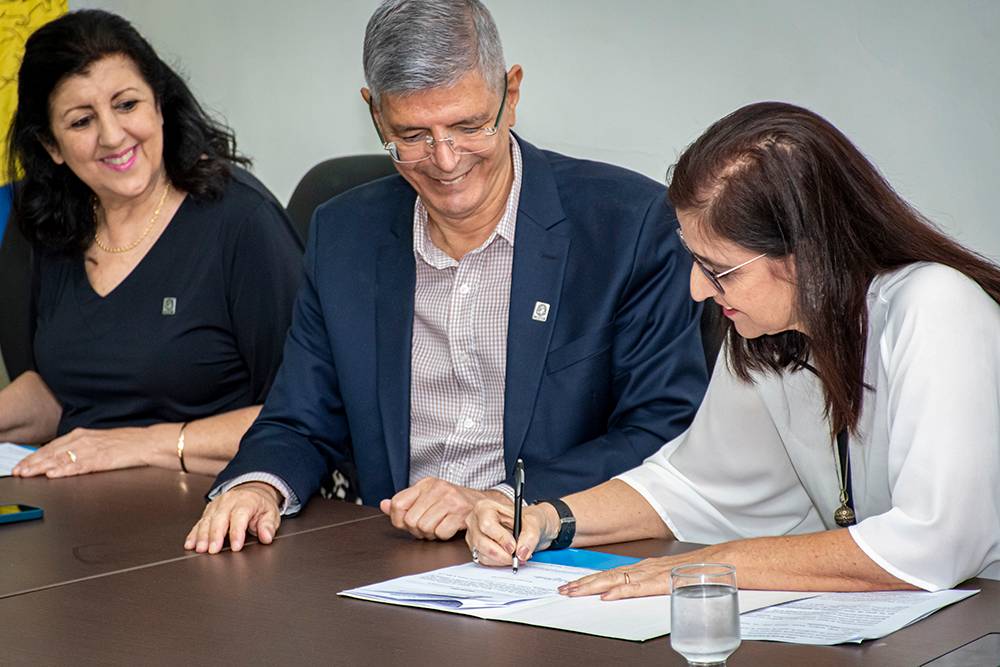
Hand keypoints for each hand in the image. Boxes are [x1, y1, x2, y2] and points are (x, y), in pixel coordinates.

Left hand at [11, 425, 160, 477]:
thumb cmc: (129, 443)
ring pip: (62, 459)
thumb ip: (83, 448)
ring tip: (28, 474)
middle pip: (53, 452)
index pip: (53, 446)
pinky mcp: (101, 460)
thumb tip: (67, 459)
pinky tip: (54, 474)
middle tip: (18, 471)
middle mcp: (85, 440)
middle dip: (33, 463)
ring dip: (42, 468)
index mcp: (84, 434)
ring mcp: (92, 450)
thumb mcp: (101, 441)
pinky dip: (65, 470)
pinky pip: (79, 466)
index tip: (23, 464)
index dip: (36, 456)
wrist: (148, 442)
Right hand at [184, 481, 281, 553]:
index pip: (240, 516)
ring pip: (207, 520)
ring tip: (200, 549)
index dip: (237, 532)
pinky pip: (199, 522)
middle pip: (220, 518)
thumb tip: (266, 537)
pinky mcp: (209, 511)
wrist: (253, 492)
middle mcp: (229, 501)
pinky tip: (190, 544)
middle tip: (213, 550)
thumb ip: (268, 526)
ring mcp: (217, 505)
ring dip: (202, 535)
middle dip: (215, 535)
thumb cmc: (260, 506)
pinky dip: (194, 534)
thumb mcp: (271, 514)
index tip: (236, 547)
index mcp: (246, 501)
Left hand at [379, 477, 507, 540]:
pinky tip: (449, 528)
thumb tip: (383, 505)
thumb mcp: (426, 498)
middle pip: (410, 520)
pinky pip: (441, 533)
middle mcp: (437, 488)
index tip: (407, 523)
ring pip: (424, 527)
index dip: (399, 520)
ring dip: (430, 534)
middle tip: (427, 527)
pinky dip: (443, 535)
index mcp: (425, 483)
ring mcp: (450, 500)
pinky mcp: (461, 513)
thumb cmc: (452, 502)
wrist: (482, 503)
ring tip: (438, 527)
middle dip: (417, 530)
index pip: (397, 504)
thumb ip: (404, 503)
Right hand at [465, 500, 557, 565]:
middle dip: (502, 553)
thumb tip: (522, 552)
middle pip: (482, 542)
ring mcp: (474, 536)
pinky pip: (485, 561)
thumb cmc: (527, 519)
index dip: (501, 538)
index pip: (487, 525)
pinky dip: (499, 562)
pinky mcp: (477, 549)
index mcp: (486, 507)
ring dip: (502, 559)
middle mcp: (476, 521)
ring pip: (483, 554)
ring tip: (517, 555)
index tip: (514, 547)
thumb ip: (530, 536)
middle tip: (517, 556)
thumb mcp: (534, 522)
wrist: (529, 528)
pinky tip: (509, 556)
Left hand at [558, 545, 724, 599]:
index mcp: (648, 567)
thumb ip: (658, 586)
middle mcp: (647, 568)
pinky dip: (620, 592)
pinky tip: (607, 596)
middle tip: (563, 590)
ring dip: (594, 586)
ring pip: (617, 580)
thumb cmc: (703, 571)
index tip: (573, 586)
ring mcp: (654, 574)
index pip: (613, 574)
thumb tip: (642, 594)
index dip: (591, 580)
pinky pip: (638, 588)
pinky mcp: (664, 583)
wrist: (727, 561)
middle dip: (584, 583)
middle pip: (609, 576)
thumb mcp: (674, 579)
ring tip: (574, 592)